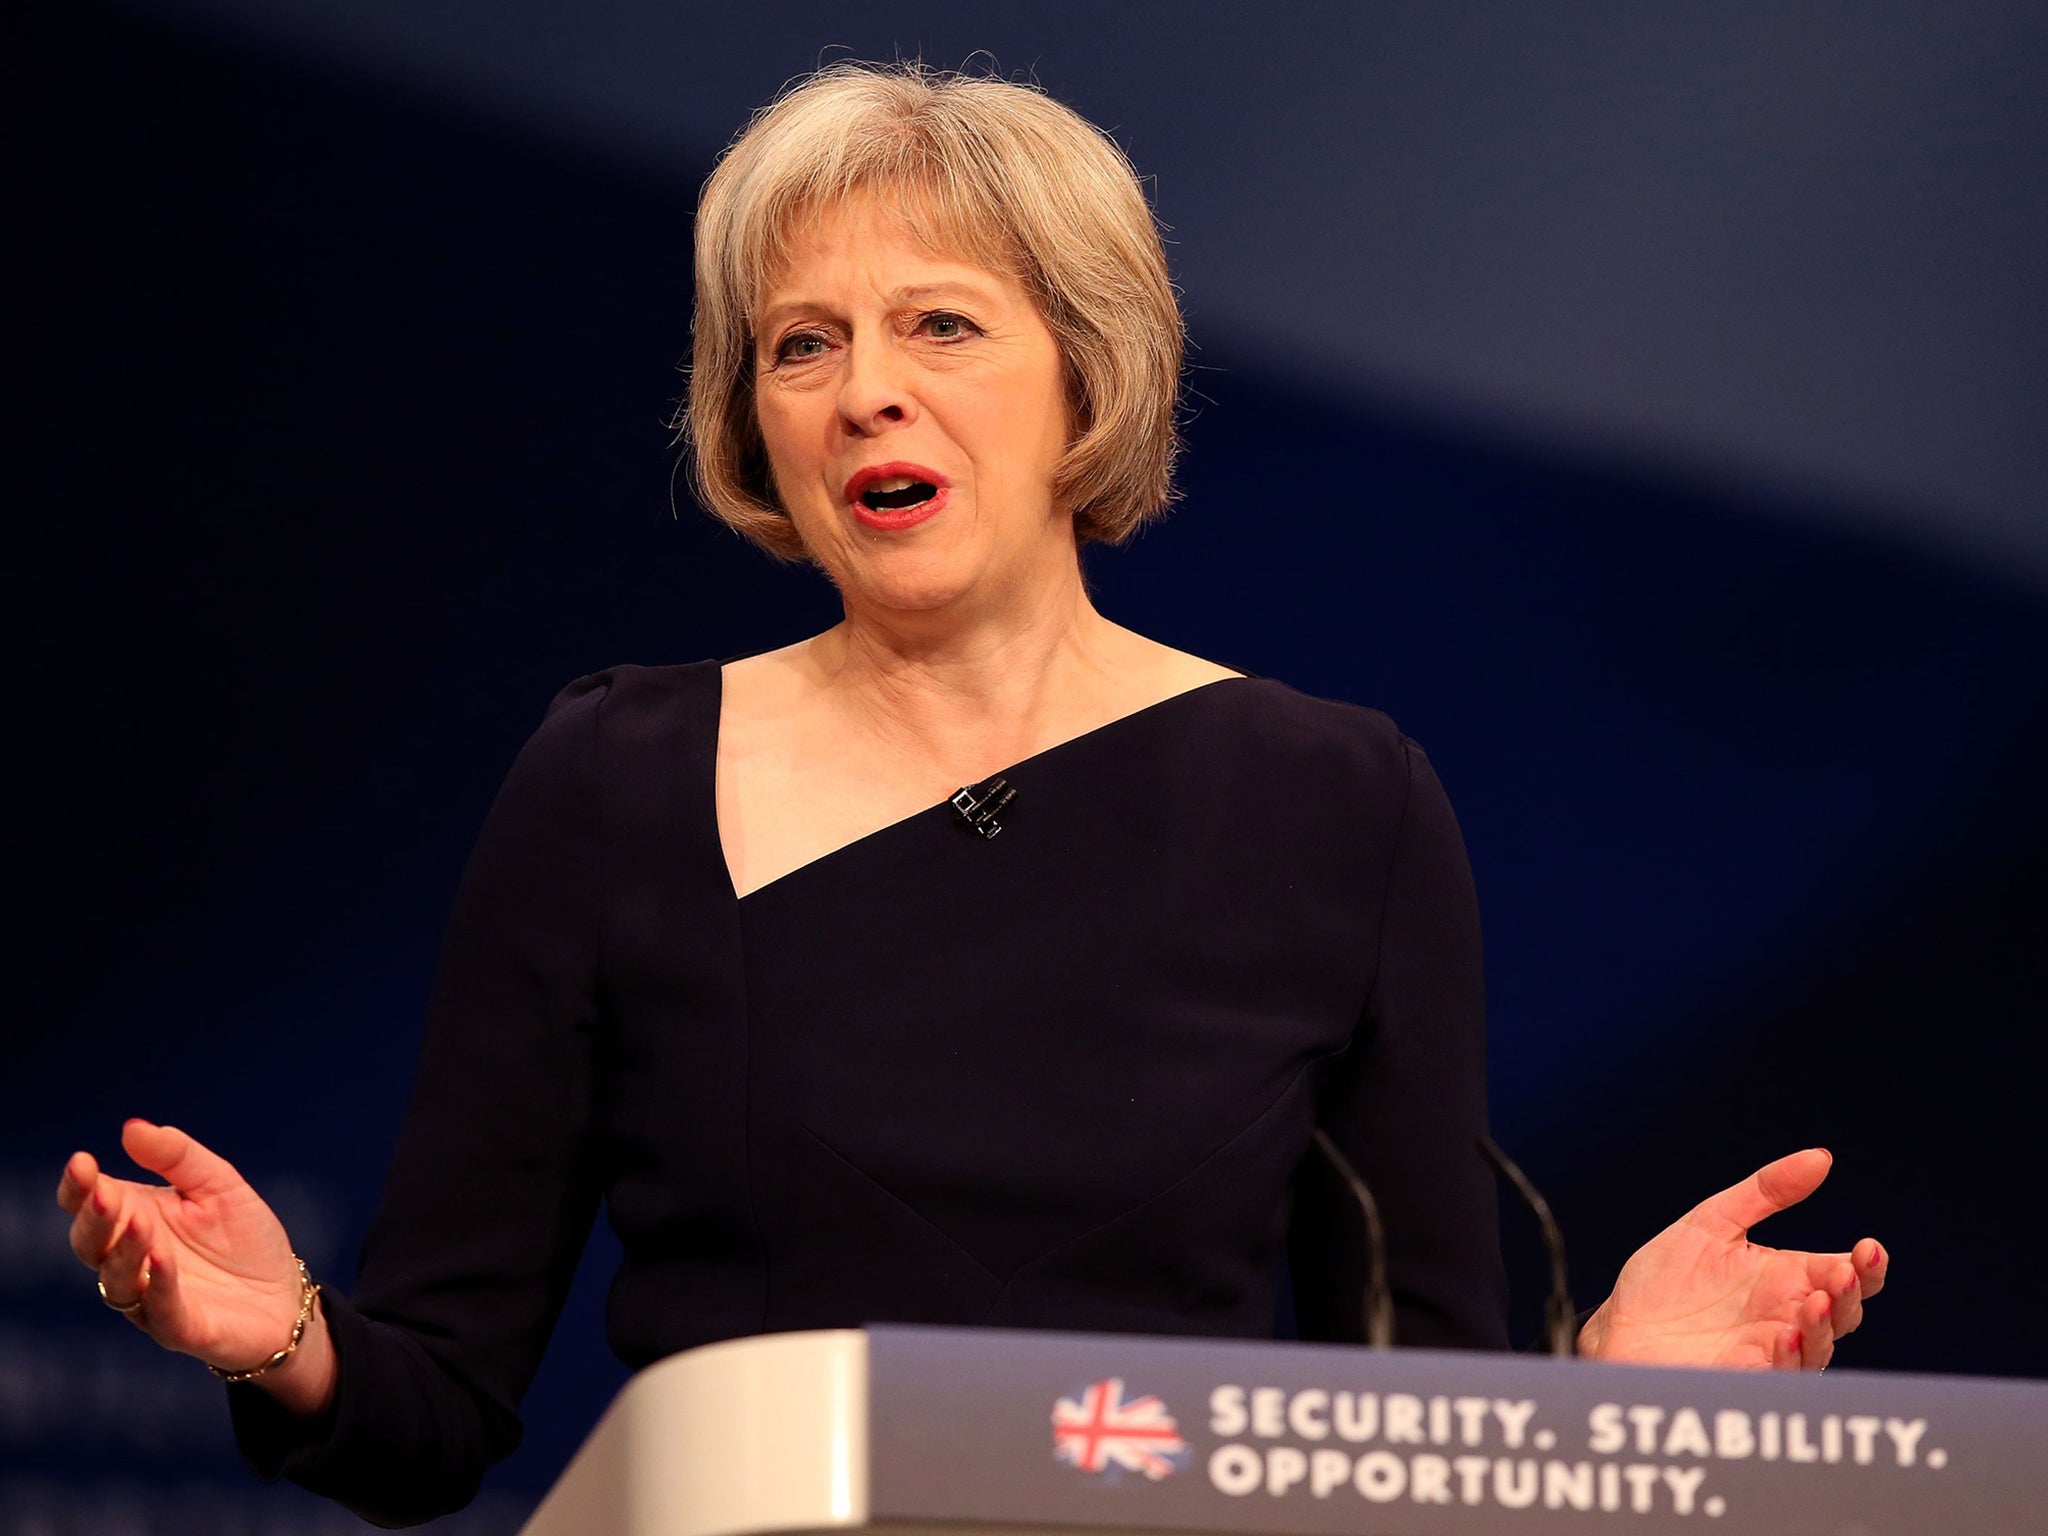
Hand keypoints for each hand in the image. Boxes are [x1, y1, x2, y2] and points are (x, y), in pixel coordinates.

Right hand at [57, 1119, 335, 1409]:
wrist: (285, 1294)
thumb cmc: (245, 1238)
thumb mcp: (218, 1183)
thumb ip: (177, 1156)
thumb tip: (131, 1127)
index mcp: (134, 1219)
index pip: (87, 1204)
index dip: (78, 1186)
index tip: (82, 1161)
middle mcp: (131, 1261)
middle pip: (90, 1244)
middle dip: (93, 1218)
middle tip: (103, 1193)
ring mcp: (150, 1298)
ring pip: (117, 1280)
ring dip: (123, 1251)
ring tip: (138, 1221)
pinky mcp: (180, 1328)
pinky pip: (159, 1308)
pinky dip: (157, 1283)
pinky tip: (161, 1257)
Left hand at [1577, 1148, 1886, 1369]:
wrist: (1619, 1326)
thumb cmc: (1666, 1279)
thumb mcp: (1712, 1223)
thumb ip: (1764, 1192)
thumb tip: (1821, 1158)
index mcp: (1786, 1278)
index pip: (1845, 1273)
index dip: (1866, 1266)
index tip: (1868, 1247)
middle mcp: (1787, 1316)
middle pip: (1844, 1311)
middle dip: (1852, 1293)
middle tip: (1845, 1272)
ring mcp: (1770, 1350)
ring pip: (1820, 1345)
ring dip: (1825, 1325)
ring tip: (1818, 1300)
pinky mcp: (1745, 1377)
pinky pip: (1780, 1373)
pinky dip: (1789, 1355)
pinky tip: (1784, 1334)